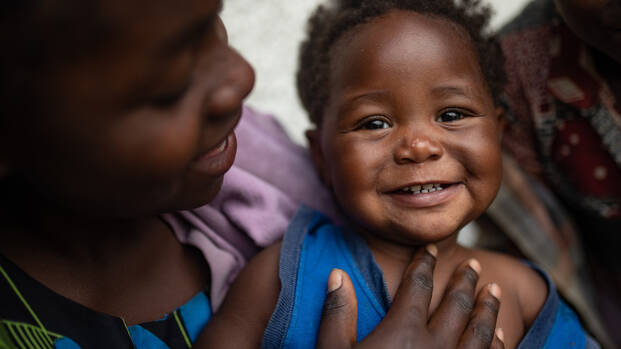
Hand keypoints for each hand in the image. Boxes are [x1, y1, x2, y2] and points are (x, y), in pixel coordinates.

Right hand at [315, 245, 504, 348]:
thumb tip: (337, 274)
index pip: (417, 286)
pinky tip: (502, 337)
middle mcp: (435, 347)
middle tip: (473, 265)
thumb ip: (337, 313)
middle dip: (466, 281)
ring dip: (489, 308)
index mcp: (402, 332)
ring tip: (493, 291)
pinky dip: (499, 346)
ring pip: (481, 331)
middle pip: (456, 304)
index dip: (423, 263)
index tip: (430, 249)